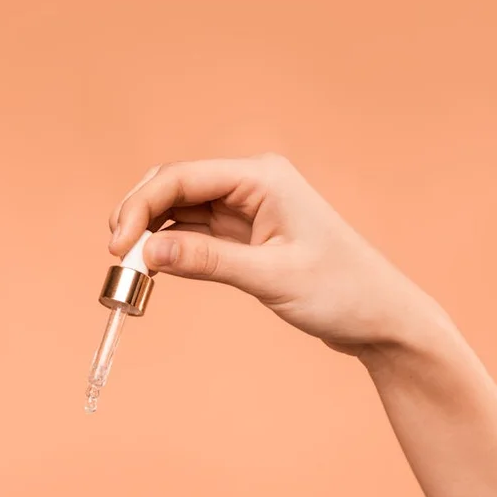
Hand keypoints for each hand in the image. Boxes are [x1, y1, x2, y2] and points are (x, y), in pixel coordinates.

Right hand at [109, 154, 436, 354]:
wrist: (379, 318)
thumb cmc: (340, 291)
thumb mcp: (270, 277)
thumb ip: (206, 262)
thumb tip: (146, 254)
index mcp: (262, 178)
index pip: (182, 178)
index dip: (141, 208)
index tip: (117, 247)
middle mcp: (252, 185)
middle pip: (175, 188)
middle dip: (139, 217)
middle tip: (116, 258)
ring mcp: (248, 211)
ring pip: (181, 213)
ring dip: (152, 236)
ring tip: (130, 271)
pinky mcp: (247, 237)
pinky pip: (196, 236)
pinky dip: (172, 252)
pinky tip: (155, 271)